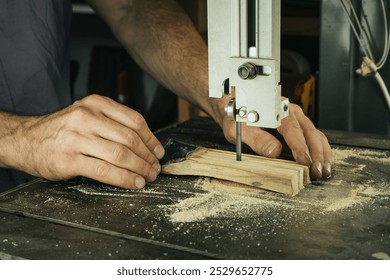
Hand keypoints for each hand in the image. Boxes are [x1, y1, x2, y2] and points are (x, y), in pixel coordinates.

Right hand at [14, 95, 164, 188]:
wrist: (26, 140)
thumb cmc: (64, 130)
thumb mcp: (87, 114)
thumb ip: (112, 122)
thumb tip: (146, 144)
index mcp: (95, 103)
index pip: (134, 120)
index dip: (152, 139)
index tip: (159, 152)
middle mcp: (86, 117)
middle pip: (130, 139)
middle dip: (148, 157)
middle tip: (155, 168)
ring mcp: (76, 138)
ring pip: (120, 155)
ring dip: (140, 169)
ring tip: (148, 177)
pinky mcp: (68, 160)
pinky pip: (105, 171)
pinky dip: (124, 179)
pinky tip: (134, 183)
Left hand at [218, 103, 331, 178]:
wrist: (234, 104)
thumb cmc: (236, 116)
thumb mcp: (239, 128)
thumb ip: (255, 138)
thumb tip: (274, 151)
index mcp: (277, 111)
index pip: (293, 131)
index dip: (300, 148)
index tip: (305, 163)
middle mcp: (291, 112)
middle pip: (310, 133)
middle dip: (317, 154)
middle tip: (318, 172)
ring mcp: (297, 118)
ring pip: (316, 135)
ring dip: (323, 154)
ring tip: (324, 171)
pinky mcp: (298, 125)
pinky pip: (314, 136)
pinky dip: (322, 150)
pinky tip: (324, 162)